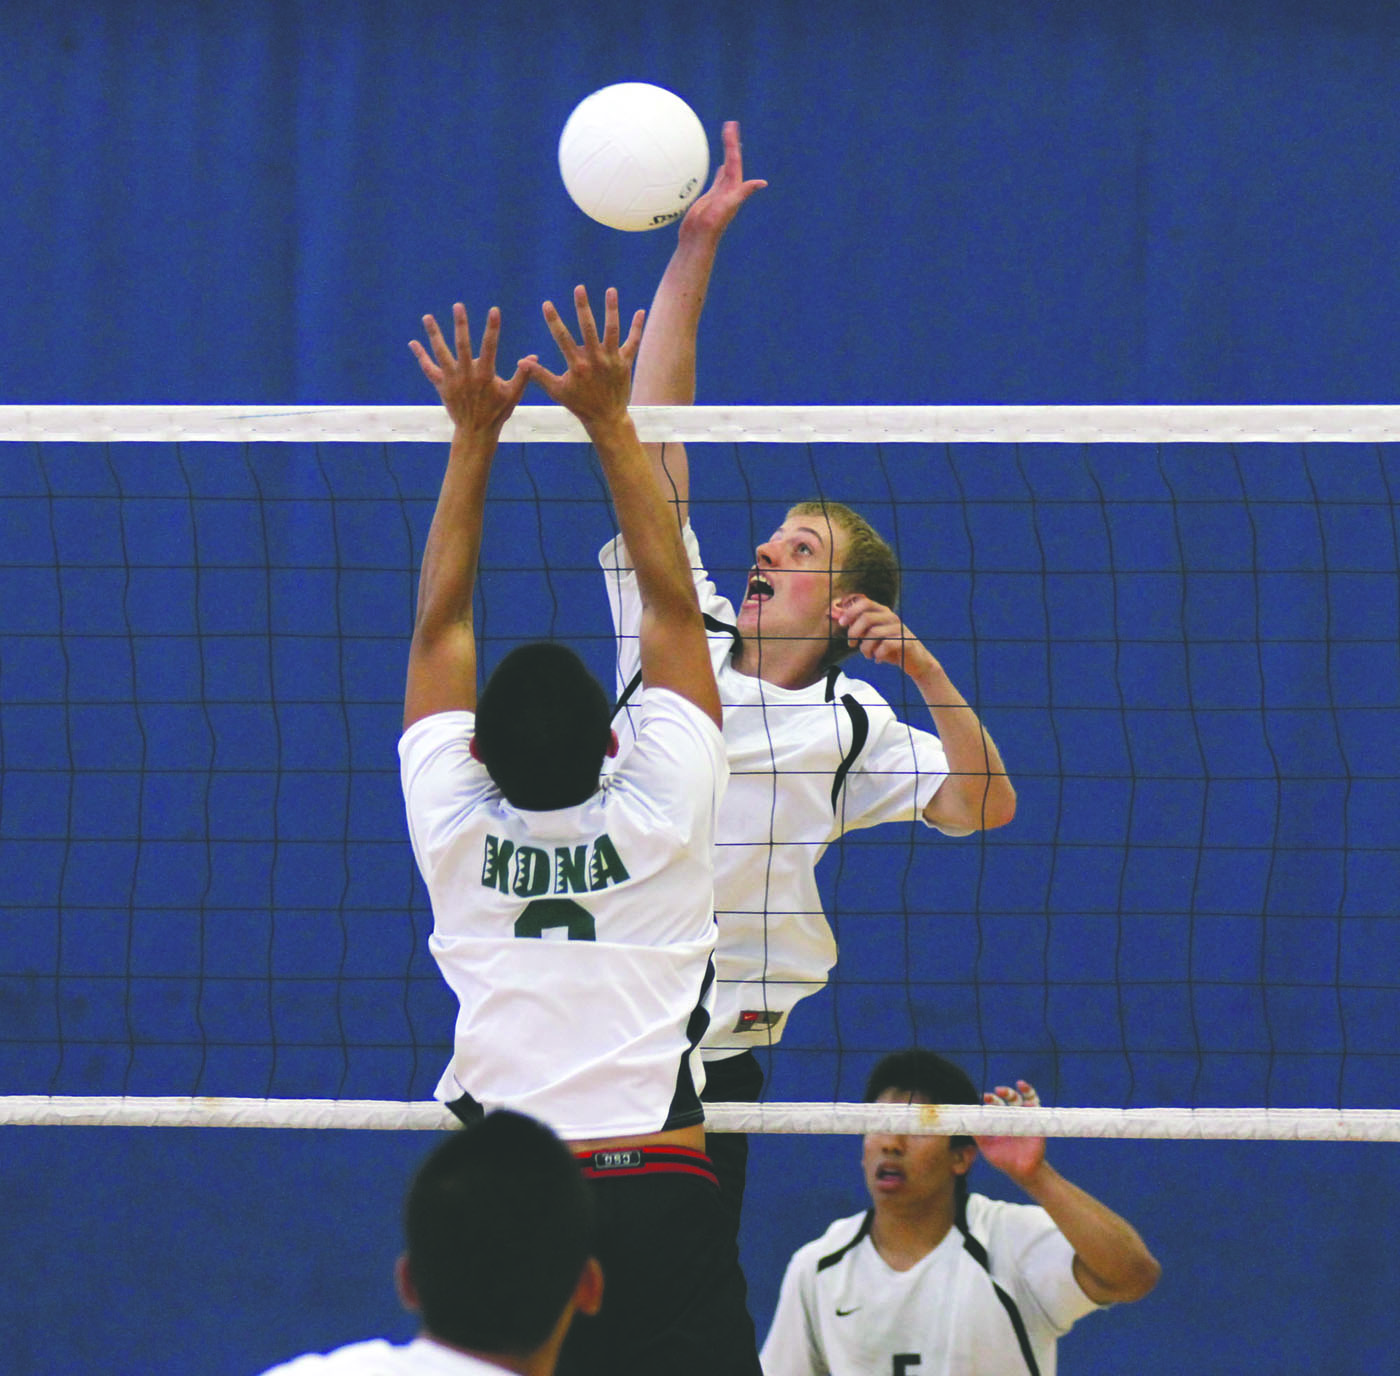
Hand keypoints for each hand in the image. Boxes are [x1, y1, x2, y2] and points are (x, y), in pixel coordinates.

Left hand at [409, 304, 531, 438]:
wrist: (476, 431)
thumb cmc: (497, 412)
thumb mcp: (514, 395)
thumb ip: (523, 375)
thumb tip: (533, 357)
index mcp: (485, 375)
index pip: (490, 347)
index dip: (492, 328)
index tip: (494, 310)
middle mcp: (466, 375)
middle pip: (462, 345)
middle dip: (461, 325)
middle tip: (458, 306)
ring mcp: (452, 380)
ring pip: (441, 353)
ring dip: (434, 334)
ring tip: (427, 317)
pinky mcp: (442, 386)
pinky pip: (428, 369)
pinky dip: (421, 356)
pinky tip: (413, 343)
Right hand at [523, 286, 644, 429]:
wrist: (606, 418)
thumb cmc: (579, 404)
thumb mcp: (557, 391)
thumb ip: (539, 375)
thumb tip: (521, 362)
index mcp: (577, 366)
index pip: (562, 338)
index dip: (554, 320)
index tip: (547, 304)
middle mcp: (595, 360)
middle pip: (588, 328)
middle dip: (583, 307)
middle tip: (579, 288)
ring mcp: (612, 360)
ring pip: (612, 330)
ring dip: (611, 310)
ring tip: (611, 290)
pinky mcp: (625, 363)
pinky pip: (633, 342)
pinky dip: (637, 327)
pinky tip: (640, 311)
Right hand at [679, 120, 766, 240]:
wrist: (698, 241)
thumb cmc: (712, 225)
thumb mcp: (728, 206)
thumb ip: (743, 193)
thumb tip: (761, 183)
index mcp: (733, 188)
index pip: (734, 160)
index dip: (733, 144)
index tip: (731, 126)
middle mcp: (729, 189)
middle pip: (731, 160)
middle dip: (731, 143)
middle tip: (730, 124)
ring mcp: (720, 193)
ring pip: (726, 168)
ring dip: (726, 154)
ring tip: (727, 140)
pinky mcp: (711, 198)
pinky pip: (717, 180)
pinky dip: (719, 171)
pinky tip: (719, 168)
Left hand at [831, 594, 935, 675]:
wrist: (915, 662)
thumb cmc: (890, 648)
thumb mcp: (873, 636)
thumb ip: (859, 627)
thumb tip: (839, 618)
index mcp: (883, 612)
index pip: (865, 603)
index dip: (850, 612)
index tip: (841, 624)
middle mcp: (892, 617)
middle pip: (866, 618)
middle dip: (854, 633)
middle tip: (851, 645)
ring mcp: (900, 629)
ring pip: (874, 634)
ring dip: (865, 648)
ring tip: (867, 655)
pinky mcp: (906, 642)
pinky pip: (885, 646)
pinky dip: (878, 655)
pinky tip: (878, 660)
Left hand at [976, 1081, 1045, 1184]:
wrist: (1021, 1171)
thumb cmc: (1003, 1159)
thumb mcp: (986, 1146)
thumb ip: (977, 1134)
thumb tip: (963, 1123)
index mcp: (1001, 1119)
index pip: (996, 1103)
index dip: (990, 1098)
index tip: (983, 1097)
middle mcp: (1014, 1116)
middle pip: (1010, 1098)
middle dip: (1004, 1092)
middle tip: (996, 1091)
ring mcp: (1026, 1119)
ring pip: (1026, 1098)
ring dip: (1022, 1090)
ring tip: (1017, 1085)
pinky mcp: (1037, 1124)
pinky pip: (1037, 1109)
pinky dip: (1033, 1101)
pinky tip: (1028, 1099)